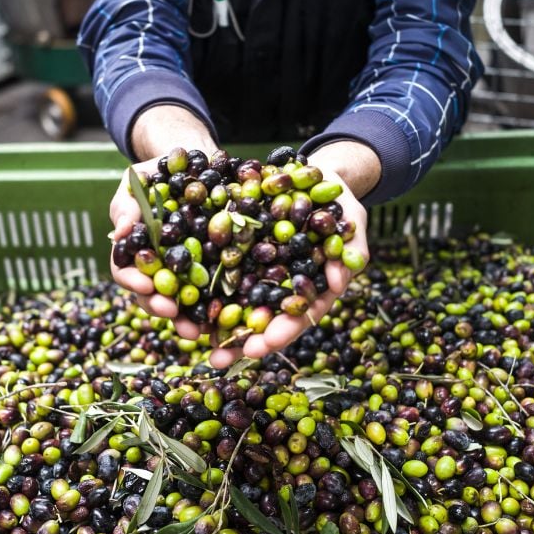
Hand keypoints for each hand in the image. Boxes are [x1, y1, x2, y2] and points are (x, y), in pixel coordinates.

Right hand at [109, 160, 202, 339]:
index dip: (133, 282)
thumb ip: (127, 206)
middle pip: (152, 295)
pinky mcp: (211, 268)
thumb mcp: (135, 183)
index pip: (126, 272)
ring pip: (182, 301)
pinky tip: (225, 317)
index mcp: (135, 251)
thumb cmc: (156, 174)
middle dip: (160, 306)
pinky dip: (216, 307)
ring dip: (187, 319)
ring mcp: (184, 270)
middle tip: (171, 311)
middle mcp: (157, 266)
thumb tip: (121, 231)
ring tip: (199, 331)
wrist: (190, 162)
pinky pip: (213, 291)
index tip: (144, 285)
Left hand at [208, 167, 369, 367]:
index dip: (281, 332)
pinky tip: (182, 302)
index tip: (262, 346)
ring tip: (194, 342)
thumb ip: (350, 250)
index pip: (298, 316)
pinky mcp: (240, 253)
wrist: (313, 173)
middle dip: (241, 340)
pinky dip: (202, 288)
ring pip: (239, 302)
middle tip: (219, 359)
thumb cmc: (338, 199)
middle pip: (264, 319)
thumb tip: (337, 282)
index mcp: (313, 285)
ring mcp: (261, 271)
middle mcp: (284, 285)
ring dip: (217, 324)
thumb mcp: (351, 219)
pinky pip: (220, 272)